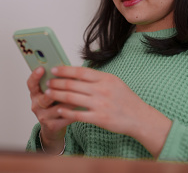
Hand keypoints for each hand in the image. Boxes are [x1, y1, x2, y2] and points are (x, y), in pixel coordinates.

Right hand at [26, 66, 73, 153]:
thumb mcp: (51, 92)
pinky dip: (74, 111)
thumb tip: (66, 69)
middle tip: (67, 83)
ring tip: (80, 95)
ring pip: (58, 108)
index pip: (31, 84)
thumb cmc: (54, 105)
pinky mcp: (52, 126)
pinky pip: (65, 117)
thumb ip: (55, 82)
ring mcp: (43, 116)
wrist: (52, 127)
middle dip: (56, 90)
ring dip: (70, 101)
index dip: (35, 76)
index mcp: (35, 94)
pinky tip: (82, 106)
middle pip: (44, 98)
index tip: (41, 68)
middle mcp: (36, 105)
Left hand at [45, 66, 171, 156]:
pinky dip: (66, 112)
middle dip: (57, 83)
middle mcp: (101, 90)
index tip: (54, 69)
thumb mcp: (114, 82)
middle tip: (48, 83)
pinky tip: (58, 110)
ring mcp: (100, 105)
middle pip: (73, 84)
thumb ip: (97, 78)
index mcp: (105, 79)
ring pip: (72, 98)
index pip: (80, 71)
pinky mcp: (99, 118)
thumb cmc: (126, 99)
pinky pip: (78, 115)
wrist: (139, 117)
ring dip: (57, 96)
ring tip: (48, 94)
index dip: (65, 70)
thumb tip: (79, 73)